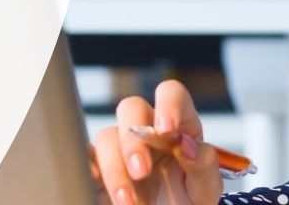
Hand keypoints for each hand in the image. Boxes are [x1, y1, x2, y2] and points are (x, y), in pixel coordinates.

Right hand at [86, 79, 222, 204]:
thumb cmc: (187, 204)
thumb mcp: (204, 190)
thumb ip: (204, 166)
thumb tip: (188, 145)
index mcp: (178, 127)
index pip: (171, 95)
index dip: (168, 104)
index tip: (166, 130)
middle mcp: (146, 130)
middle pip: (131, 107)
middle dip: (133, 140)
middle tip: (141, 172)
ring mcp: (120, 147)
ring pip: (107, 136)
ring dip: (115, 170)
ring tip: (127, 202)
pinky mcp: (98, 166)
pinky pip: (84, 155)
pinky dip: (87, 167)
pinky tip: (99, 185)